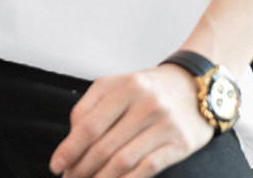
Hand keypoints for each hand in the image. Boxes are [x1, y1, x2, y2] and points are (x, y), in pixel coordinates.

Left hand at [48, 64, 214, 177]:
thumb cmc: (149, 88)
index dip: (70, 148)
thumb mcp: (119, 84)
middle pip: (104, 145)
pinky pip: (146, 169)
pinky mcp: (179, 143)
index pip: (90, 123)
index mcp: (126, 85)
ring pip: (123, 161)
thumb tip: (72, 138)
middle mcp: (146, 102)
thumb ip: (92, 105)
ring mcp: (164, 124)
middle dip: (81, 168)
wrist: (195, 86)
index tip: (57, 164)